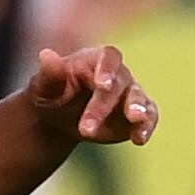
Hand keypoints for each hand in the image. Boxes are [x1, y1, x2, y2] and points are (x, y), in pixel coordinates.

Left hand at [24, 44, 156, 146]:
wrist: (61, 118)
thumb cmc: (52, 94)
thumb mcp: (45, 87)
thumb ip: (49, 73)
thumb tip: (46, 55)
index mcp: (96, 60)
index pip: (109, 57)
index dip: (108, 69)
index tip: (102, 84)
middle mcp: (118, 74)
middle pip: (120, 83)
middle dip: (105, 105)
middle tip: (85, 129)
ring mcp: (130, 95)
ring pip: (139, 99)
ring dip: (138, 111)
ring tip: (134, 120)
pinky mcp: (139, 116)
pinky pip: (149, 118)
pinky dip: (146, 127)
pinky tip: (139, 139)